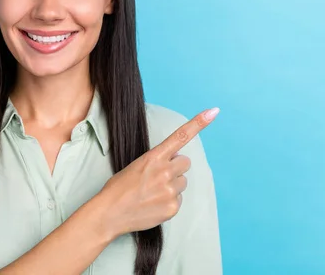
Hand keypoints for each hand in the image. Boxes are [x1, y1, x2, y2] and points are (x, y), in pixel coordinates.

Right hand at [99, 107, 219, 237]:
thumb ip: (158, 161)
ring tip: (152, 192)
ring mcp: (170, 190)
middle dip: (176, 168)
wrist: (109, 213)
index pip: (181, 135)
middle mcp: (165, 171)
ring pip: (182, 182)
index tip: (214, 111)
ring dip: (172, 185)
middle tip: (157, 177)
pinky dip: (168, 201)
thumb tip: (175, 162)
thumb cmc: (120, 188)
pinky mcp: (172, 207)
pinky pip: (178, 199)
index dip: (199, 123)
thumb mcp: (136, 165)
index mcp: (154, 156)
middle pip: (185, 163)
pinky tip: (153, 204)